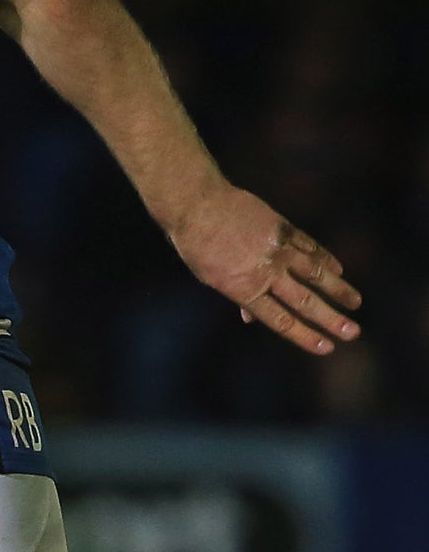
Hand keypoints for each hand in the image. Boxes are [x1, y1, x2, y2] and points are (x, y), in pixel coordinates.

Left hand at [166, 185, 361, 355]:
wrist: (197, 204)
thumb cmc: (196, 244)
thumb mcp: (210, 276)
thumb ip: (236, 296)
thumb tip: (250, 318)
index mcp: (243, 290)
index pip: (280, 320)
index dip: (304, 336)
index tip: (326, 347)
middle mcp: (265, 272)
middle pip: (304, 301)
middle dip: (331, 319)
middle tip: (353, 333)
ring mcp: (277, 249)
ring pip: (315, 274)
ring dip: (338, 289)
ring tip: (355, 303)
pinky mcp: (283, 228)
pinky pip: (310, 247)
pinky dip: (326, 259)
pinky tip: (338, 270)